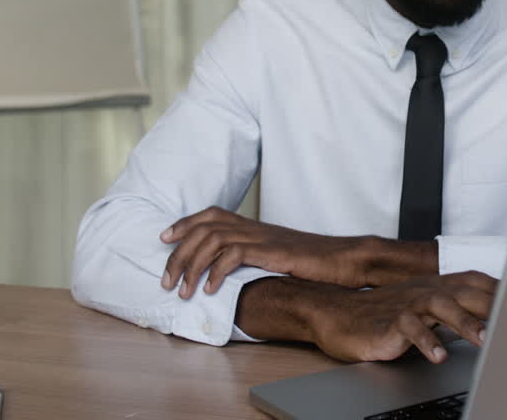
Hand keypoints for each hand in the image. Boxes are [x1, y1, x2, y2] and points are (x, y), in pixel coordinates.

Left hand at [160, 206, 375, 295]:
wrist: (342, 258)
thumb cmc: (311, 261)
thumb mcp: (276, 255)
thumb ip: (253, 256)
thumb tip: (229, 271)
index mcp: (253, 226)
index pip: (210, 214)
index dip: (184, 224)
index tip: (165, 238)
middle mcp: (253, 227)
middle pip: (203, 228)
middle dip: (178, 254)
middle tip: (166, 280)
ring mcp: (261, 238)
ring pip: (212, 240)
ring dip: (191, 266)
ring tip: (183, 291)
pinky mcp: (270, 251)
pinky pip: (233, 255)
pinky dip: (215, 272)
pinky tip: (210, 290)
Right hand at [308, 271, 497, 363]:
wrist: (340, 315)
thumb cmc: (385, 314)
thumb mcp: (425, 308)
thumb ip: (455, 308)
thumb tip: (491, 317)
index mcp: (438, 286)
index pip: (477, 282)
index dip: (502, 290)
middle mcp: (426, 291)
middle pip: (466, 292)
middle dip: (492, 306)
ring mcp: (408, 305)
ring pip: (442, 306)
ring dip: (465, 322)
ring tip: (484, 341)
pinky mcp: (390, 322)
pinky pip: (411, 329)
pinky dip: (426, 342)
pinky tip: (438, 356)